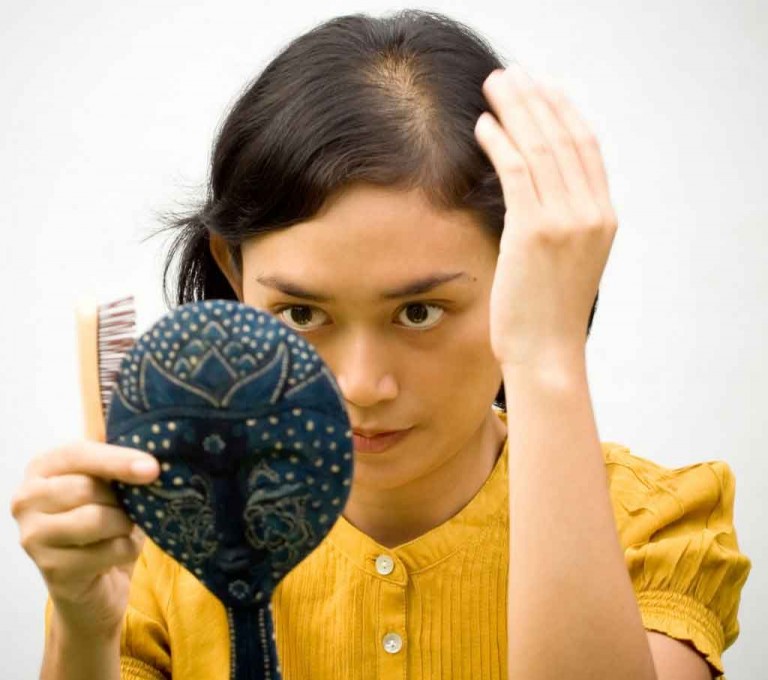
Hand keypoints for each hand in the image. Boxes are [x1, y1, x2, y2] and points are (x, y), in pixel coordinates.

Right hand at [9, 441, 158, 637]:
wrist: (94, 583)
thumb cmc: (104, 520)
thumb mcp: (110, 485)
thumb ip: (119, 464)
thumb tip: (149, 462)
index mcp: (42, 468)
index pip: (77, 454)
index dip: (117, 460)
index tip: (153, 468)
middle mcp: (26, 499)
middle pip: (87, 488)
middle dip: (121, 500)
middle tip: (127, 509)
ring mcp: (33, 536)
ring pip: (96, 519)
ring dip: (124, 525)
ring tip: (122, 529)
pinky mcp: (51, 568)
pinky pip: (107, 550)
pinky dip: (126, 550)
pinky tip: (117, 553)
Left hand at [474, 64, 617, 370]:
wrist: (546, 355)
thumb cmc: (546, 313)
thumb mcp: (566, 260)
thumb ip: (560, 221)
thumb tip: (531, 189)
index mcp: (603, 217)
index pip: (587, 147)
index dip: (563, 110)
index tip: (541, 87)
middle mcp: (592, 213)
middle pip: (564, 137)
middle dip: (536, 100)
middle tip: (511, 75)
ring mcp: (567, 222)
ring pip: (541, 148)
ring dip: (515, 111)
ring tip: (493, 86)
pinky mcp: (535, 232)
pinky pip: (518, 173)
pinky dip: (499, 144)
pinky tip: (483, 126)